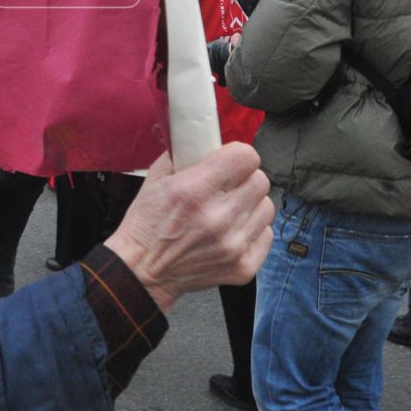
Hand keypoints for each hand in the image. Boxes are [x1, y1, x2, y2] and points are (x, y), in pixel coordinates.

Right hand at [105, 144, 272, 313]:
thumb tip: (207, 138)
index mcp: (193, 191)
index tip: (230, 161)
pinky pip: (267, 234)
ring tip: (229, 210)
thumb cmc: (147, 224)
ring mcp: (233, 245)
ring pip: (267, 207)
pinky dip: (252, 230)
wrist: (143, 272)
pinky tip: (232, 231)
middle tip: (228, 186)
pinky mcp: (243, 266)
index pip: (246, 157)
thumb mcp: (156, 179)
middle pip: (260, 180)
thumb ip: (185, 154)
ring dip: (251, 205)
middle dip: (244, 179)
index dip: (238, 155)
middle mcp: (217, 218)